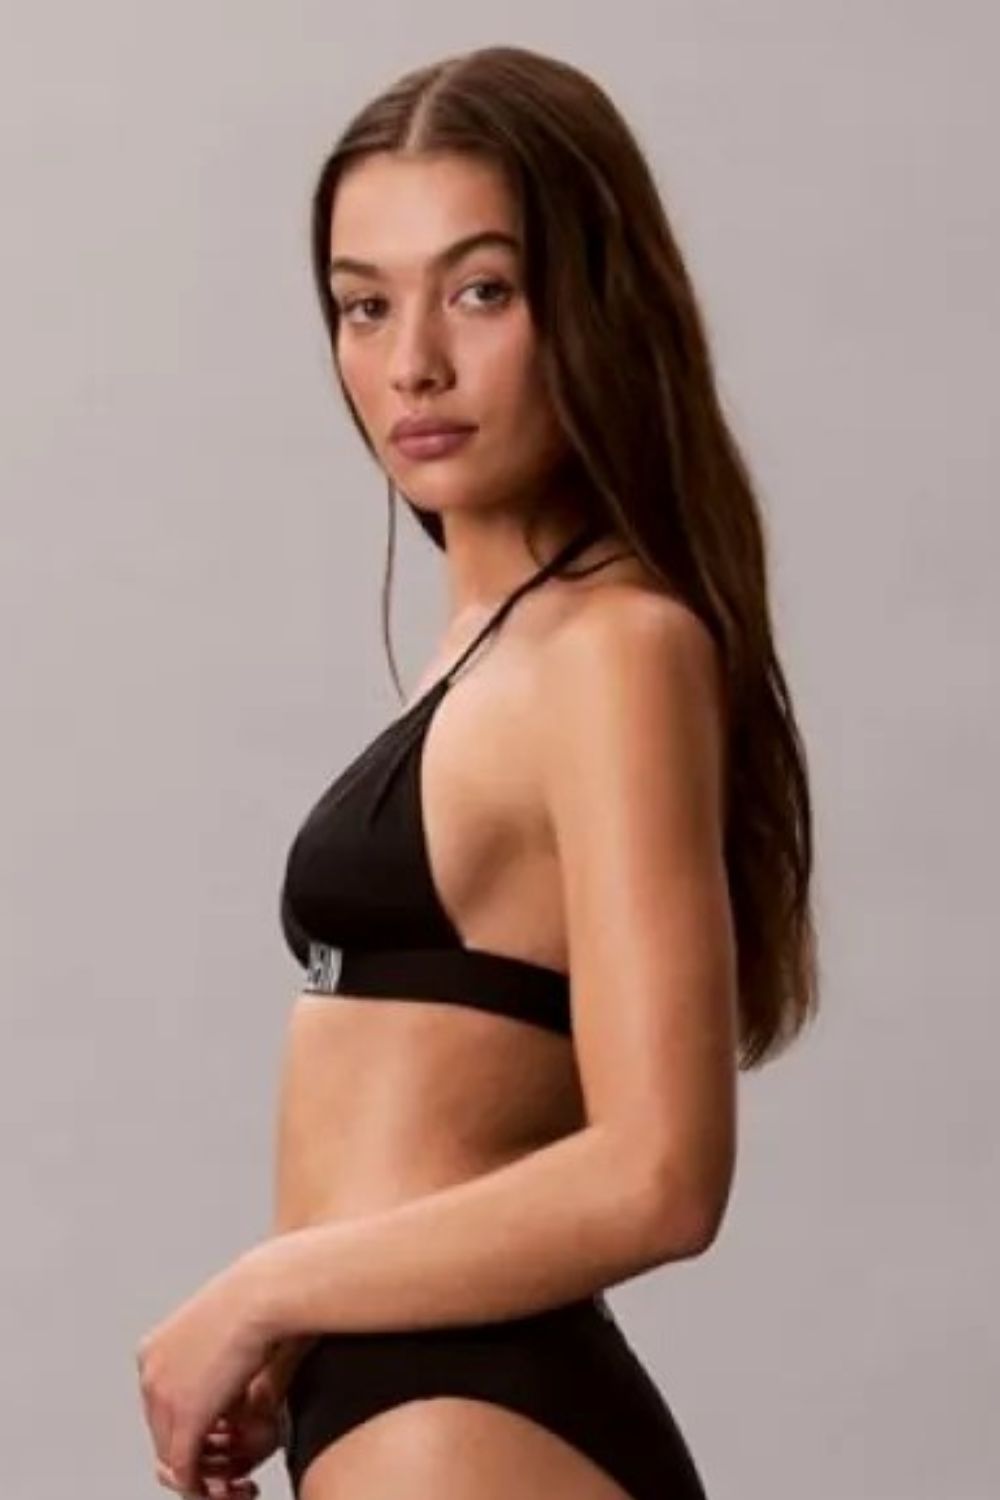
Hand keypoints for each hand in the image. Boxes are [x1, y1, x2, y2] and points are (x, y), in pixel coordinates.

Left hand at [136, 1252, 275, 1494]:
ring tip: (238, 1485)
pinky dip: (207, 1490)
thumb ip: (216, 1363)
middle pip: (165, 1434)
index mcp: (154, 1351)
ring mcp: (163, 1396)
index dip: (195, 1429)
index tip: (226, 1441)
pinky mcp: (186, 1418)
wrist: (265, 1292)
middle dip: (199, 1458)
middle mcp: (150, 1373)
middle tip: (233, 1473)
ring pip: (173, 1459)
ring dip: (206, 1479)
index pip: (164, 1407)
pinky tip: (237, 1489)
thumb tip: (229, 1392)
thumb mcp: (226, 1330)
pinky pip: (186, 1471)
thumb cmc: (262, 1298)